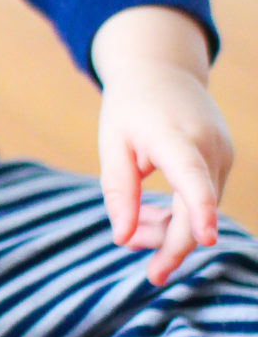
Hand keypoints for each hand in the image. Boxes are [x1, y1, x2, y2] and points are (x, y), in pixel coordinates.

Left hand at [92, 9, 232, 286]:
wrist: (162, 71)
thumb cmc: (130, 108)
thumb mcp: (113, 145)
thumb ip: (118, 192)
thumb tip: (122, 239)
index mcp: (174, 135)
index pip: (191, 175)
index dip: (200, 209)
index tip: (208, 238)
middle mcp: (207, 145)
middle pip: (195, 211)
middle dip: (169, 245)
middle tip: (142, 264)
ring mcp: (221, 154)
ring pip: (199, 212)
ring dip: (167, 230)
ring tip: (133, 229)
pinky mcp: (223, 162)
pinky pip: (202, 200)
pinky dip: (178, 215)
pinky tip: (151, 214)